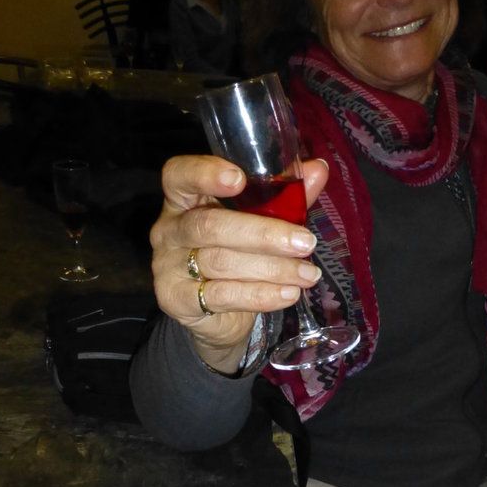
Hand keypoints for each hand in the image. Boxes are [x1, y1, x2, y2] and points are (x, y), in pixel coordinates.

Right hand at [150, 155, 328, 369]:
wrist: (216, 317)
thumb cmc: (238, 258)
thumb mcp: (260, 224)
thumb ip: (285, 198)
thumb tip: (319, 169)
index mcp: (184, 200)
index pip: (179, 175)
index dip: (204, 173)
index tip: (240, 178)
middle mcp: (169, 230)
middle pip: (209, 225)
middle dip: (263, 234)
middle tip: (305, 242)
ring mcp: (167, 267)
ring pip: (221, 262)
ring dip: (272, 269)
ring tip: (307, 273)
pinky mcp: (176, 300)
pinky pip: (221, 296)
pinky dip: (260, 295)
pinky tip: (289, 294)